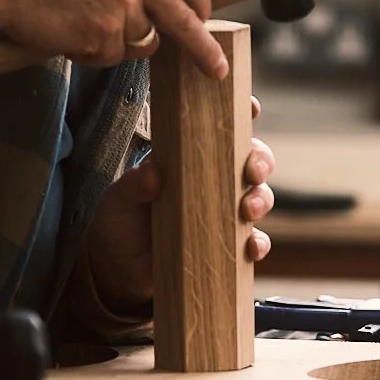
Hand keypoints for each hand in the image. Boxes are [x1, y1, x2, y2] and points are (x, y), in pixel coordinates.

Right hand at [0, 0, 225, 79]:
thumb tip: (162, 5)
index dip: (201, 2)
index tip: (205, 20)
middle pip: (185, 19)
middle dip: (204, 48)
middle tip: (216, 69)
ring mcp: (123, 6)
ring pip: (143, 42)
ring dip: (119, 43)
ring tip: (83, 22)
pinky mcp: (105, 35)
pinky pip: (114, 57)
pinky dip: (95, 53)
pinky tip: (71, 33)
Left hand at [87, 108, 275, 313]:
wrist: (120, 269)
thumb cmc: (120, 221)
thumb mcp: (118, 199)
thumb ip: (133, 185)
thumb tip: (153, 173)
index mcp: (189, 156)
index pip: (220, 127)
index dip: (240, 113)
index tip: (250, 109)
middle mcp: (213, 178)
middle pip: (251, 159)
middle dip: (260, 160)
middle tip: (252, 171)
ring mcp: (223, 211)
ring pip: (260, 196)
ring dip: (261, 199)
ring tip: (247, 211)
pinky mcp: (227, 244)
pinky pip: (253, 241)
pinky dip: (258, 243)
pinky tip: (251, 247)